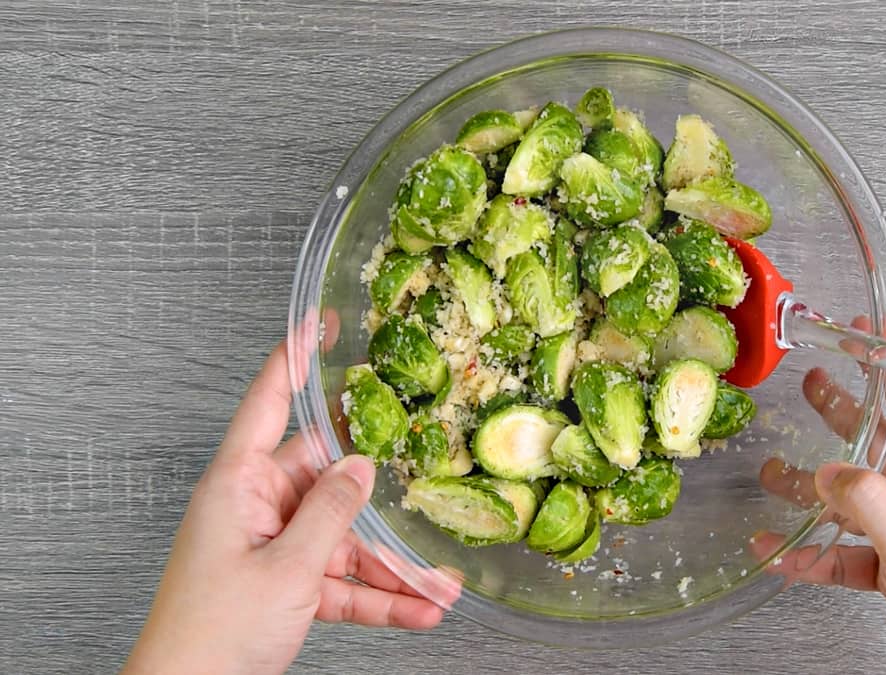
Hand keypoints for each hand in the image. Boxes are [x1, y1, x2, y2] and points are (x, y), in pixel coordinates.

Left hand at [124, 323, 453, 674]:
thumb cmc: (209, 635)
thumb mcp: (286, 571)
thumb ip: (331, 515)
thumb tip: (361, 468)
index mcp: (237, 485)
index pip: (268, 404)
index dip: (295, 360)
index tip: (319, 322)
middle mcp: (255, 508)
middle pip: (329, 483)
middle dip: (381, 502)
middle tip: (427, 482)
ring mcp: (272, 549)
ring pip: (344, 541)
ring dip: (391, 566)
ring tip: (437, 583)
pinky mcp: (285, 586)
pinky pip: (340, 582)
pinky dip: (378, 598)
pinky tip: (417, 609)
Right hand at [754, 365, 885, 674]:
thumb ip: (869, 502)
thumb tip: (830, 472)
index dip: (883, 369)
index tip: (859, 340)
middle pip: (884, 444)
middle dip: (843, 417)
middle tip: (813, 386)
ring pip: (862, 499)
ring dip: (817, 493)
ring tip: (776, 474)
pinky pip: (856, 548)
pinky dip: (821, 551)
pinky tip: (785, 553)